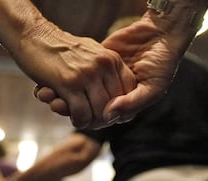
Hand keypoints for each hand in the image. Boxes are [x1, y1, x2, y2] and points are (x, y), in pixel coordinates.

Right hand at [17, 20, 135, 128]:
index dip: (122, 107)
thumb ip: (105, 73)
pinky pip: (82, 114)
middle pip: (115, 105)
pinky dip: (78, 120)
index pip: (130, 90)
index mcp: (112, 59)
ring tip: (82, 119)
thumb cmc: (62, 51)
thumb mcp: (92, 56)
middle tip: (93, 121)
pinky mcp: (68, 83)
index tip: (110, 113)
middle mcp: (103, 65)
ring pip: (100, 113)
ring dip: (91, 122)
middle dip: (104, 119)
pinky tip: (72, 116)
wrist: (34, 36)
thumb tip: (118, 103)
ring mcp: (87, 74)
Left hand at [35, 18, 186, 125]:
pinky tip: (50, 79)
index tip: (68, 114)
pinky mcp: (98, 64)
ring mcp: (104, 80)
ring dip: (63, 93)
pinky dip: (65, 77)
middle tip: (53, 103)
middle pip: (86, 107)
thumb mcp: (152, 88)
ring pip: (79, 91)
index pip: (100, 118)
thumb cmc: (162, 64)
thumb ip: (132, 103)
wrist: (160, 34)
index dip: (84, 118)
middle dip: (69, 107)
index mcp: (125, 106)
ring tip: (45, 91)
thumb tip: (109, 115)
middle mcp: (113, 96)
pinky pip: (79, 74)